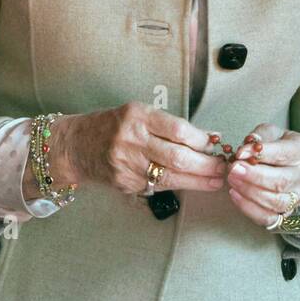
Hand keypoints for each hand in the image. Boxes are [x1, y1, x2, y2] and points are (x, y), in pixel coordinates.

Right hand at [47, 103, 226, 197]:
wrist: (75, 146)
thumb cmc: (112, 126)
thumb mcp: (139, 114)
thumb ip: (169, 126)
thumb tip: (208, 138)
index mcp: (137, 116)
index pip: (177, 129)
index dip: (201, 140)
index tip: (215, 144)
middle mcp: (131, 140)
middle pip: (177, 156)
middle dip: (206, 165)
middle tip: (223, 168)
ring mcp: (127, 164)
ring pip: (170, 176)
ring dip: (198, 181)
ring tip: (216, 181)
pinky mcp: (125, 183)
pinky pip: (157, 186)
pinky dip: (178, 185)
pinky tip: (192, 184)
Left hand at [225, 123, 299, 229]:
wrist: (296, 165)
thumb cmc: (281, 145)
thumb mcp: (273, 133)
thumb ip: (259, 137)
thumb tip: (245, 149)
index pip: (283, 154)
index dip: (260, 154)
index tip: (240, 153)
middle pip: (280, 181)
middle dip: (253, 176)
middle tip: (233, 169)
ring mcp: (297, 197)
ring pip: (274, 201)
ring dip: (249, 192)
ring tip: (232, 180)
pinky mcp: (286, 213)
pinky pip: (268, 218)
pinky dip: (249, 209)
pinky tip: (235, 195)